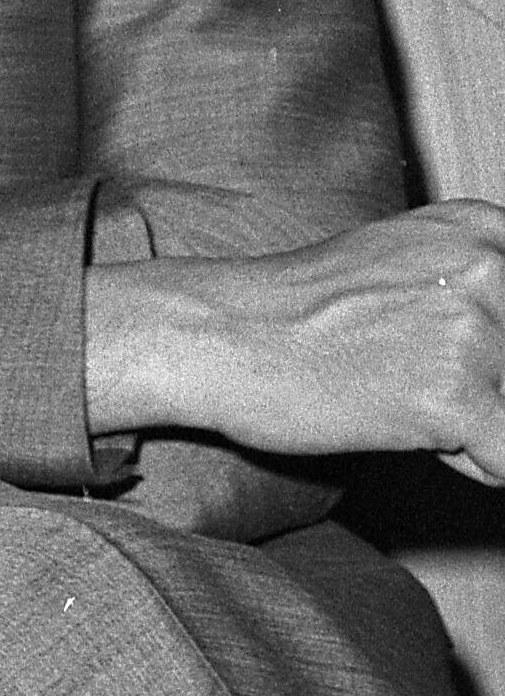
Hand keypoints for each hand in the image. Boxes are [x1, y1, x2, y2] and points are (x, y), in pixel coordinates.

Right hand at [87, 204, 504, 484]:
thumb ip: (472, 282)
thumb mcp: (404, 259)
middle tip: (407, 375)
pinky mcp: (455, 394)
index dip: (494, 350)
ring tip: (400, 400)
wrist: (219, 336)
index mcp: (484, 231)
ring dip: (473, 424)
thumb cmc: (293, 310)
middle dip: (487, 387)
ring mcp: (475, 331)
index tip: (440, 352)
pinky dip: (474, 463)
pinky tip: (413, 433)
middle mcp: (491, 269)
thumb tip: (501, 354)